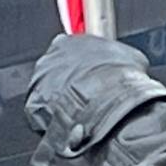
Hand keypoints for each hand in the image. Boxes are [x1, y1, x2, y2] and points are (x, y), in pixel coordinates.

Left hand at [25, 33, 150, 134]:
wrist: (110, 105)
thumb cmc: (119, 79)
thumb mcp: (131, 58)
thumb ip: (118, 57)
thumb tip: (124, 65)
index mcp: (67, 43)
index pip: (69, 50)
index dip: (82, 64)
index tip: (91, 73)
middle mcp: (48, 60)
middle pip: (55, 71)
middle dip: (69, 82)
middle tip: (86, 94)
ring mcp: (38, 83)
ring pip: (48, 93)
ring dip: (61, 101)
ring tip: (81, 112)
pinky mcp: (34, 107)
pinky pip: (43, 114)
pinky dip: (56, 119)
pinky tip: (73, 123)